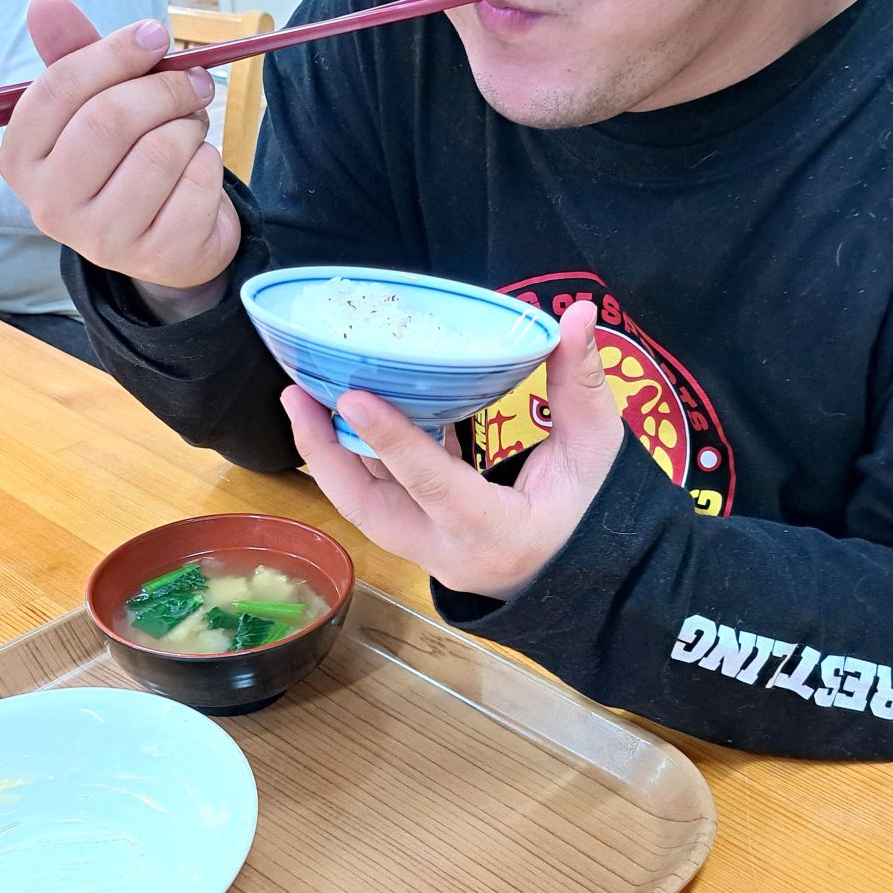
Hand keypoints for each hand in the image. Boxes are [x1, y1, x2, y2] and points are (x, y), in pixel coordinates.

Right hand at [0, 0, 239, 296]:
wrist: (167, 240)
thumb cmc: (123, 160)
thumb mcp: (93, 106)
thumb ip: (74, 55)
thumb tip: (46, 2)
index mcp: (21, 161)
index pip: (59, 90)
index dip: (114, 53)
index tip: (156, 35)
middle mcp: (50, 206)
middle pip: (110, 119)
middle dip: (163, 88)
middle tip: (193, 81)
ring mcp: (102, 240)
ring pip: (160, 151)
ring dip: (189, 126)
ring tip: (189, 128)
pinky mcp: (157, 257)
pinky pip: (198, 182)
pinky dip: (209, 162)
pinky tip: (198, 169)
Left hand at [283, 302, 624, 601]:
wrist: (583, 579)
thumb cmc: (593, 514)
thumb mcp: (596, 451)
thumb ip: (583, 384)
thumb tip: (577, 313)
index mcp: (498, 533)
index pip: (436, 485)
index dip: (393, 440)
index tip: (352, 394)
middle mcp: (450, 552)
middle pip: (370, 509)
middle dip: (325, 454)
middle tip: (295, 395)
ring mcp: (428, 552)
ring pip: (364, 505)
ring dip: (331, 454)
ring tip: (303, 397)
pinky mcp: (419, 540)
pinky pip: (379, 497)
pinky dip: (361, 456)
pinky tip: (347, 409)